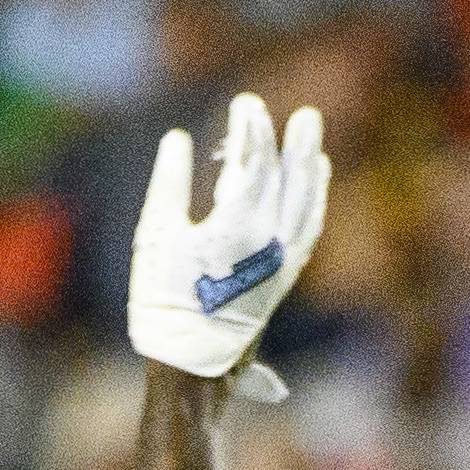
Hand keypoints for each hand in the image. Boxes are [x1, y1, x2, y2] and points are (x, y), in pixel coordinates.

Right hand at [125, 91, 331, 395]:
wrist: (190, 364)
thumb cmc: (164, 299)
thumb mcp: (155, 235)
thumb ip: (169, 182)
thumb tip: (178, 139)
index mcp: (238, 229)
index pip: (254, 166)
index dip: (252, 132)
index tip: (247, 105)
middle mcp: (271, 243)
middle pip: (291, 181)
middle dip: (295, 145)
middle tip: (305, 115)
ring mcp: (283, 262)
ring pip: (307, 206)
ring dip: (312, 172)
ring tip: (314, 147)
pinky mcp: (285, 279)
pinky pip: (308, 230)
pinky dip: (314, 203)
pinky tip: (314, 187)